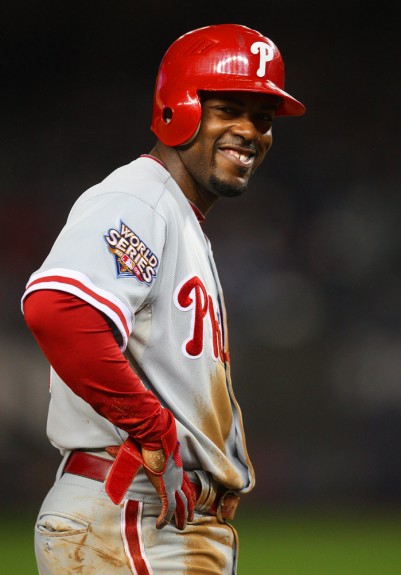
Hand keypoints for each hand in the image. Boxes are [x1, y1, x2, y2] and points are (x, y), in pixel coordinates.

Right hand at [105, 410, 194, 529]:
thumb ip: (123, 452)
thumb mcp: (137, 450)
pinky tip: (160, 525)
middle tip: (189, 519)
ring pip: (181, 504)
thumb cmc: (147, 442)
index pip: (184, 481)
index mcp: (174, 467)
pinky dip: (165, 518)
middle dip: (189, 508)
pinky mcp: (165, 489)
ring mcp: (172, 484)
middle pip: (187, 494)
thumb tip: (107, 449)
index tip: (187, 499)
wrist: (154, 440)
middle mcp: (177, 476)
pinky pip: (168, 508)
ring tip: (181, 526)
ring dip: (182, 516)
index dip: (186, 491)